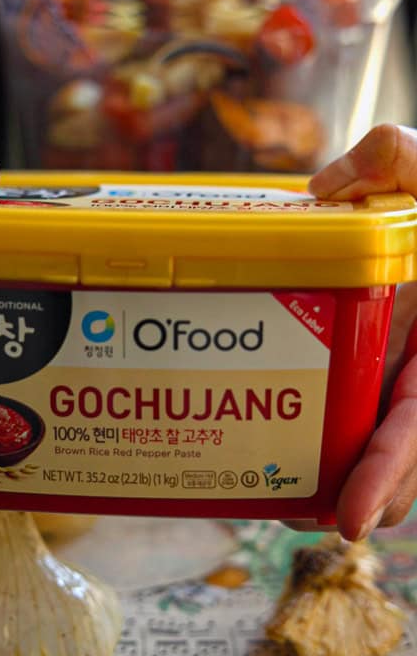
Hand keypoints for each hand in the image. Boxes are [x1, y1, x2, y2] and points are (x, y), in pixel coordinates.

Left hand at [308, 123, 416, 539]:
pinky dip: (327, 435)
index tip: (354, 518)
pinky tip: (279, 440)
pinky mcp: (372, 360)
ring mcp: (396, 369)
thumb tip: (327, 184)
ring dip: (337, 478)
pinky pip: (353, 406)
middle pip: (401, 455)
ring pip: (374, 439)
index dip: (391, 472)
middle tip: (290, 514)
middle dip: (357, 496)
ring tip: (276, 497)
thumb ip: (398, 160)